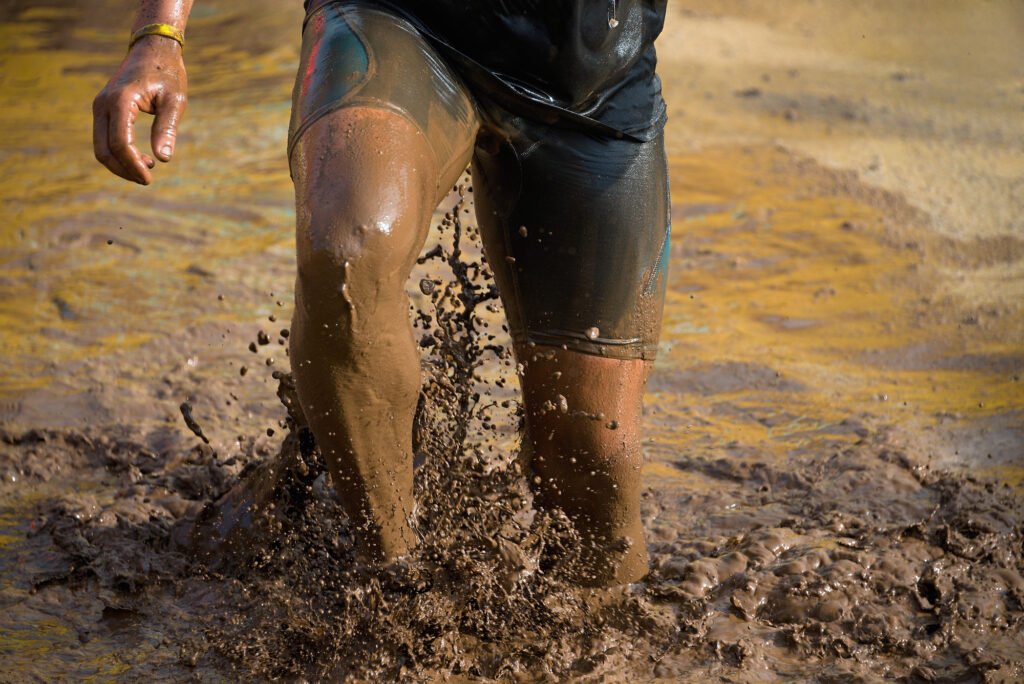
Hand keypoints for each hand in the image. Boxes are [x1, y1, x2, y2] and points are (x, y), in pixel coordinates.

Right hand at [92, 36, 186, 183]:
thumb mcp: (175, 101)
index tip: (149, 178)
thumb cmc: (167, 73)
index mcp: (121, 100)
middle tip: (148, 179)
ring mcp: (100, 106)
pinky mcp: (103, 109)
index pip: (120, 143)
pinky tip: (141, 157)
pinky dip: (118, 153)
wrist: (153, 48)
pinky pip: (104, 138)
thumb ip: (167, 128)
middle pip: (104, 150)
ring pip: (101, 146)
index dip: (133, 165)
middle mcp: (103, 104)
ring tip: (148, 166)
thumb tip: (164, 158)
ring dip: (121, 164)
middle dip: (124, 170)